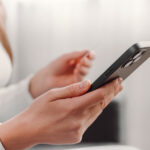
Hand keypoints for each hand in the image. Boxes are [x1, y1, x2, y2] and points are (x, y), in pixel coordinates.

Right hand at [0, 78, 122, 149]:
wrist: (29, 130)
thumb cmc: (38, 110)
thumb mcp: (52, 95)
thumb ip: (72, 89)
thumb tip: (88, 83)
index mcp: (72, 108)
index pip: (97, 96)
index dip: (109, 87)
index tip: (117, 80)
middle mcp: (78, 121)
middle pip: (101, 104)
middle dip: (111, 93)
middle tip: (119, 84)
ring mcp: (78, 130)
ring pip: (97, 112)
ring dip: (104, 101)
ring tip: (110, 92)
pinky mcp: (77, 135)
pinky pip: (90, 120)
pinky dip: (94, 111)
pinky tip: (95, 104)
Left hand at [30, 50, 94, 97]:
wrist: (47, 78)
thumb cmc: (55, 66)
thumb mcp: (65, 58)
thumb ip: (76, 54)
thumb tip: (88, 50)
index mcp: (77, 60)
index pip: (88, 57)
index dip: (91, 55)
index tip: (90, 54)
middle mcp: (79, 67)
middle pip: (89, 64)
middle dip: (87, 62)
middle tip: (83, 60)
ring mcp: (78, 75)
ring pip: (87, 70)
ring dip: (84, 67)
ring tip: (77, 66)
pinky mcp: (77, 83)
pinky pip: (82, 78)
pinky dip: (80, 73)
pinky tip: (76, 71)